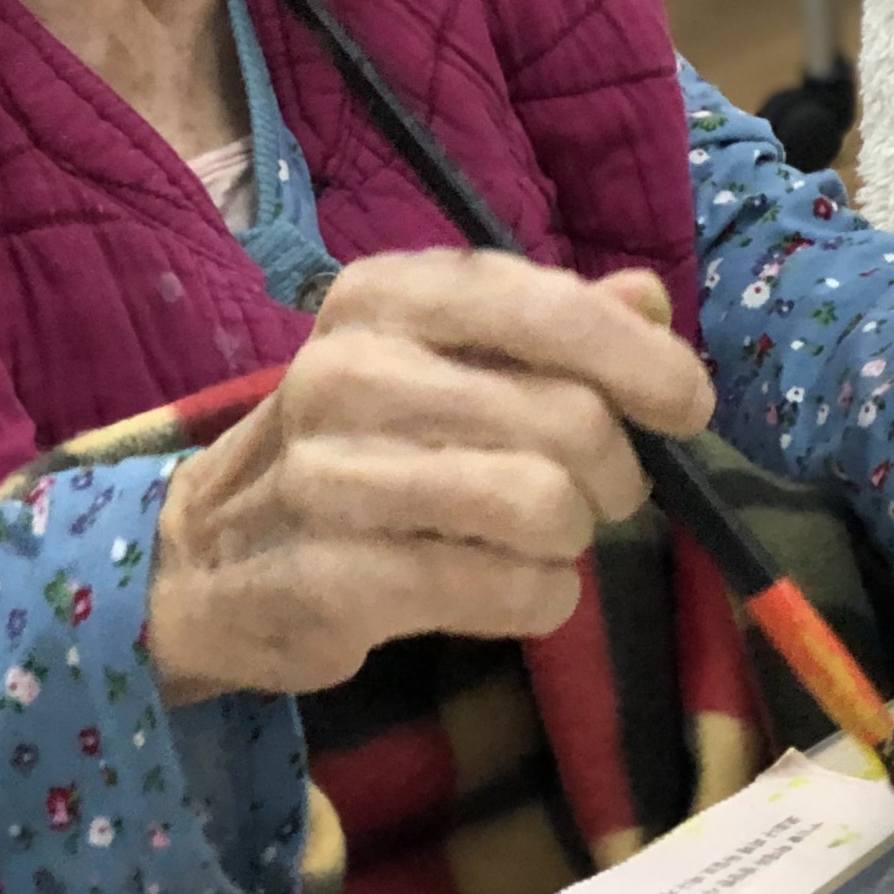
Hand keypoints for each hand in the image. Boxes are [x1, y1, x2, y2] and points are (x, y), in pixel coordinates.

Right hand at [147, 257, 708, 704]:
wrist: (204, 563)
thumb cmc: (356, 446)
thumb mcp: (440, 358)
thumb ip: (548, 322)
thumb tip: (648, 294)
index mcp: (387, 297)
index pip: (550, 308)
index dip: (646, 361)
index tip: (688, 406)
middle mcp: (350, 371)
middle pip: (569, 419)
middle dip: (616, 470)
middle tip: (598, 495)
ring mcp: (330, 479)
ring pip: (545, 505)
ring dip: (572, 537)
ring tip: (540, 540)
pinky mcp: (336, 582)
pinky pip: (512, 590)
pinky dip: (540, 598)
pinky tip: (507, 590)